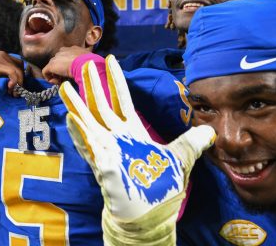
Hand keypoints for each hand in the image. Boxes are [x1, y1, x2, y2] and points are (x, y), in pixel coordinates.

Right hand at [0, 52, 23, 89]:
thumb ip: (3, 72)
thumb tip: (13, 79)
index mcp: (3, 55)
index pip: (18, 63)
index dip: (20, 74)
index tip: (18, 84)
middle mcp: (4, 55)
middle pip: (20, 66)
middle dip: (21, 78)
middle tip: (17, 89)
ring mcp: (1, 59)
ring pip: (18, 70)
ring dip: (18, 82)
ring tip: (12, 90)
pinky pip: (13, 73)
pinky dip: (14, 81)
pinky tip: (9, 87)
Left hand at [42, 46, 90, 84]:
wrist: (86, 64)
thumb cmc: (91, 63)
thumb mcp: (89, 61)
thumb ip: (84, 64)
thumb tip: (82, 71)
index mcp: (73, 49)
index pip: (65, 56)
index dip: (66, 65)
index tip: (70, 73)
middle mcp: (63, 51)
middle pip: (57, 61)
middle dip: (60, 71)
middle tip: (66, 78)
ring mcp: (56, 58)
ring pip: (52, 67)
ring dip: (56, 75)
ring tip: (62, 81)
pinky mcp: (51, 65)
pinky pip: (46, 72)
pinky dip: (50, 78)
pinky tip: (56, 82)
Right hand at [59, 55, 214, 244]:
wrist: (150, 214)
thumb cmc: (160, 187)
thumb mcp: (180, 159)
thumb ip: (191, 143)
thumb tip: (211, 132)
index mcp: (132, 132)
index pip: (122, 100)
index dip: (116, 80)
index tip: (111, 60)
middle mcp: (116, 138)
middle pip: (101, 106)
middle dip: (93, 86)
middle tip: (84, 65)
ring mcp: (107, 151)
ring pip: (88, 123)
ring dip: (77, 105)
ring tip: (65, 88)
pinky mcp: (103, 165)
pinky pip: (89, 147)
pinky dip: (80, 133)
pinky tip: (72, 119)